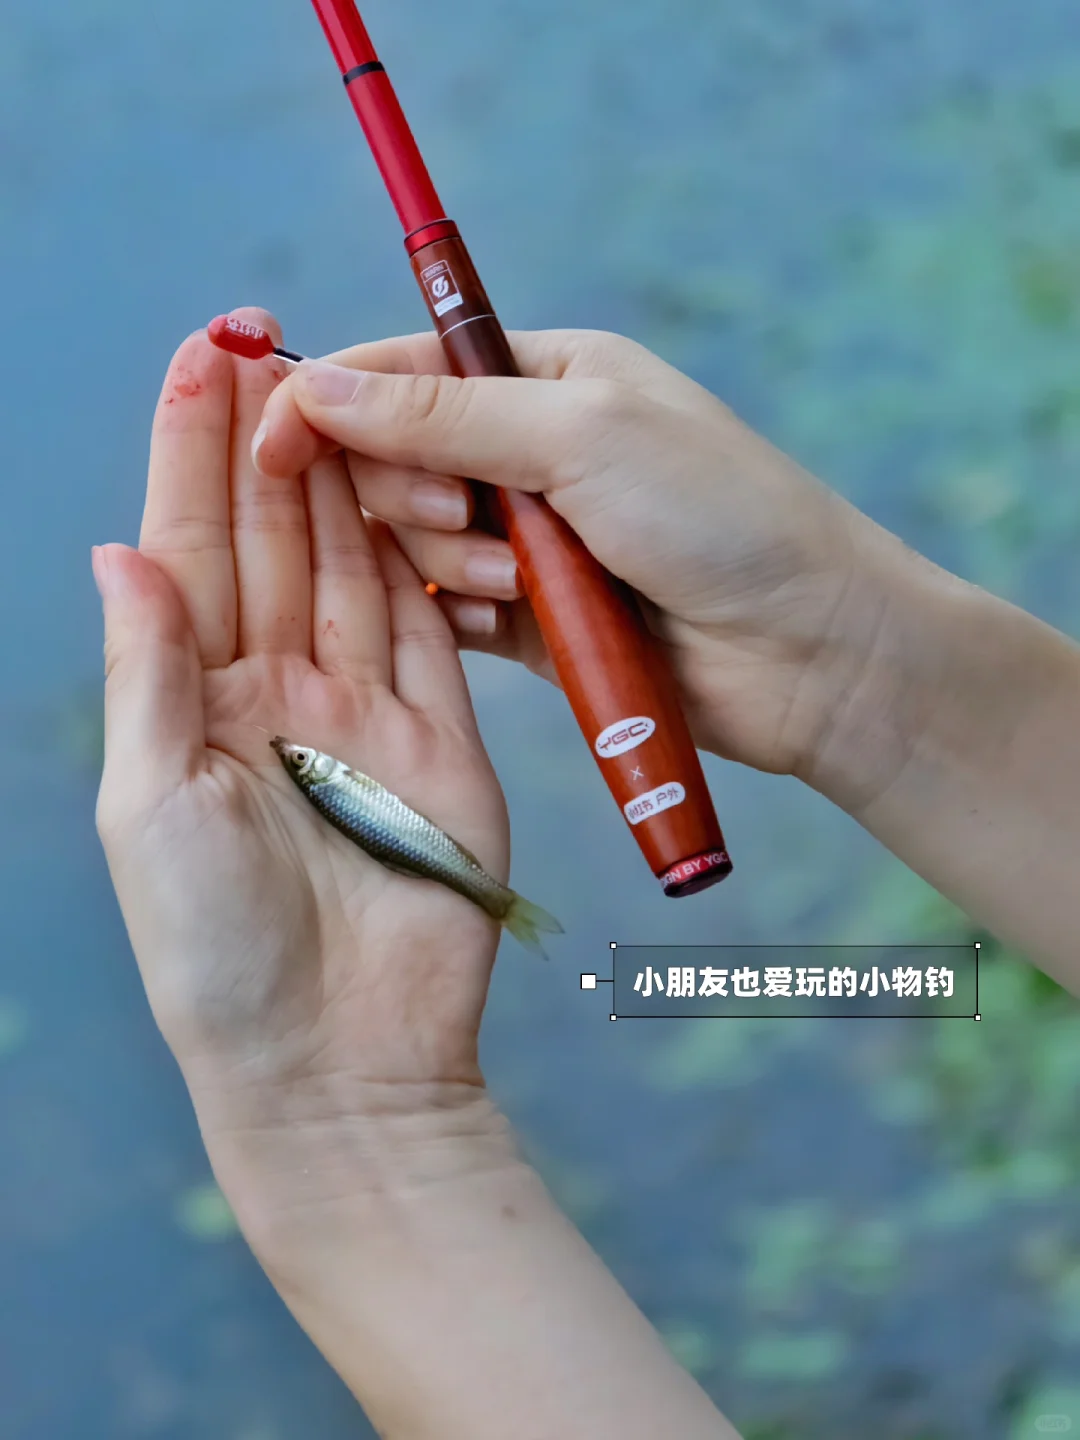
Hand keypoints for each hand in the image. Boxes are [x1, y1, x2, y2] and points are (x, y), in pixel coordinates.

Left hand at [95, 310, 516, 1244]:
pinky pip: (432, 628)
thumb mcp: (153, 806)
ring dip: (349, 476)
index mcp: (196, 702)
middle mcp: (277, 693)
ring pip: (354, 566)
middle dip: (272, 436)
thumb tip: (118, 549)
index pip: (191, 547)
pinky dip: (424, 554)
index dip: (192, 449)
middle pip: (273, 538)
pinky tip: (417, 481)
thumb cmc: (218, 950)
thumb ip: (150, 675)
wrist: (341, 1058)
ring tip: (350, 383)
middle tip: (276, 332)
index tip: (204, 350)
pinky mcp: (444, 740)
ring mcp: (365, 712)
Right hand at [250, 328, 880, 786]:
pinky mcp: (529, 620)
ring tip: (523, 580)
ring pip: (415, 540)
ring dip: (450, 558)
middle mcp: (531, 451)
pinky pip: (447, 611)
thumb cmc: (720, 516)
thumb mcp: (581, 435)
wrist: (808, 651)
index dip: (330, 399)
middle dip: (413, 488)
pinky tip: (507, 620)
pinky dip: (459, 614)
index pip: (404, 371)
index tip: (273, 440)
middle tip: (470, 513)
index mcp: (548, 377)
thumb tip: (314, 383)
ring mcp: (528, 539)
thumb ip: (444, 415)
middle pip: (394, 457)